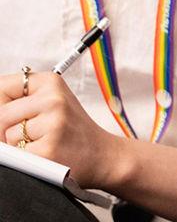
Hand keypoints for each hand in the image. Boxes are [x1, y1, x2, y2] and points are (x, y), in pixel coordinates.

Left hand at [0, 70, 126, 188]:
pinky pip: (18, 154)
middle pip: (1, 114)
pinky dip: (28, 159)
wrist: (102, 154)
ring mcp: (54, 123)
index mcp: (51, 82)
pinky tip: (46, 153)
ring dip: (19, 144)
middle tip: (31, 133)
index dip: (1, 106)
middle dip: (7, 129)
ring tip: (43, 142)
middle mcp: (54, 99)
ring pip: (8, 135)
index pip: (2, 87)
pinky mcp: (49, 148)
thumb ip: (20, 100)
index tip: (13, 116)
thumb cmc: (72, 130)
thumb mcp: (51, 102)